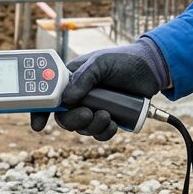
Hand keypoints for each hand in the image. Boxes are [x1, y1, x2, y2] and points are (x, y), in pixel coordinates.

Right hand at [30, 38, 167, 140]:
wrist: (153, 69)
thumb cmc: (124, 60)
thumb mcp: (101, 62)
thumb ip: (83, 78)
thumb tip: (66, 99)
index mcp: (72, 79)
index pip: (50, 96)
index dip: (41, 111)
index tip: (39, 125)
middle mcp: (80, 95)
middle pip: (64, 117)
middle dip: (74, 120)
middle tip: (87, 114)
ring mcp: (94, 107)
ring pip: (82, 127)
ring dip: (92, 126)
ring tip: (107, 115)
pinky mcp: (108, 117)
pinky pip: (98, 133)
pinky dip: (104, 132)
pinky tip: (114, 123)